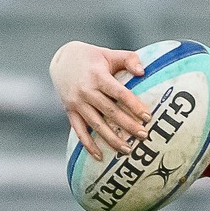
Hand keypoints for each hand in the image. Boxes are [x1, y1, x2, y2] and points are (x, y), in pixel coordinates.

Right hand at [50, 42, 148, 158]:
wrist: (62, 59)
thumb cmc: (92, 58)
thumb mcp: (109, 54)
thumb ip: (129, 59)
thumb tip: (142, 72)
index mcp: (98, 76)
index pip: (119, 93)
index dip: (134, 105)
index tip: (147, 117)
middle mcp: (86, 91)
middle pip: (110, 111)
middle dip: (128, 125)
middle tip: (144, 136)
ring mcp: (77, 103)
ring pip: (96, 124)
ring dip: (112, 139)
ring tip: (128, 150)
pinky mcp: (70, 112)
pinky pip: (79, 131)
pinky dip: (88, 145)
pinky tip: (100, 157)